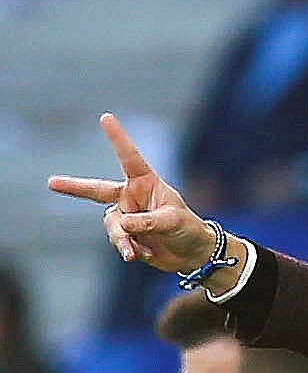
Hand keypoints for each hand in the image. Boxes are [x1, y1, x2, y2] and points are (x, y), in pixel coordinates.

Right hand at [48, 114, 218, 273]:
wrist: (192, 254)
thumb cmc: (187, 228)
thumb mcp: (172, 222)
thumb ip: (147, 221)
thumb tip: (123, 225)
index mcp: (145, 182)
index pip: (129, 158)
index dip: (117, 138)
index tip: (106, 117)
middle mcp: (131, 197)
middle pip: (97, 190)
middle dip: (74, 188)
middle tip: (51, 183)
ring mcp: (127, 216)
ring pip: (112, 226)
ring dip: (121, 240)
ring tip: (132, 253)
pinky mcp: (127, 236)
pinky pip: (120, 243)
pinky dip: (131, 251)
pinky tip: (147, 254)